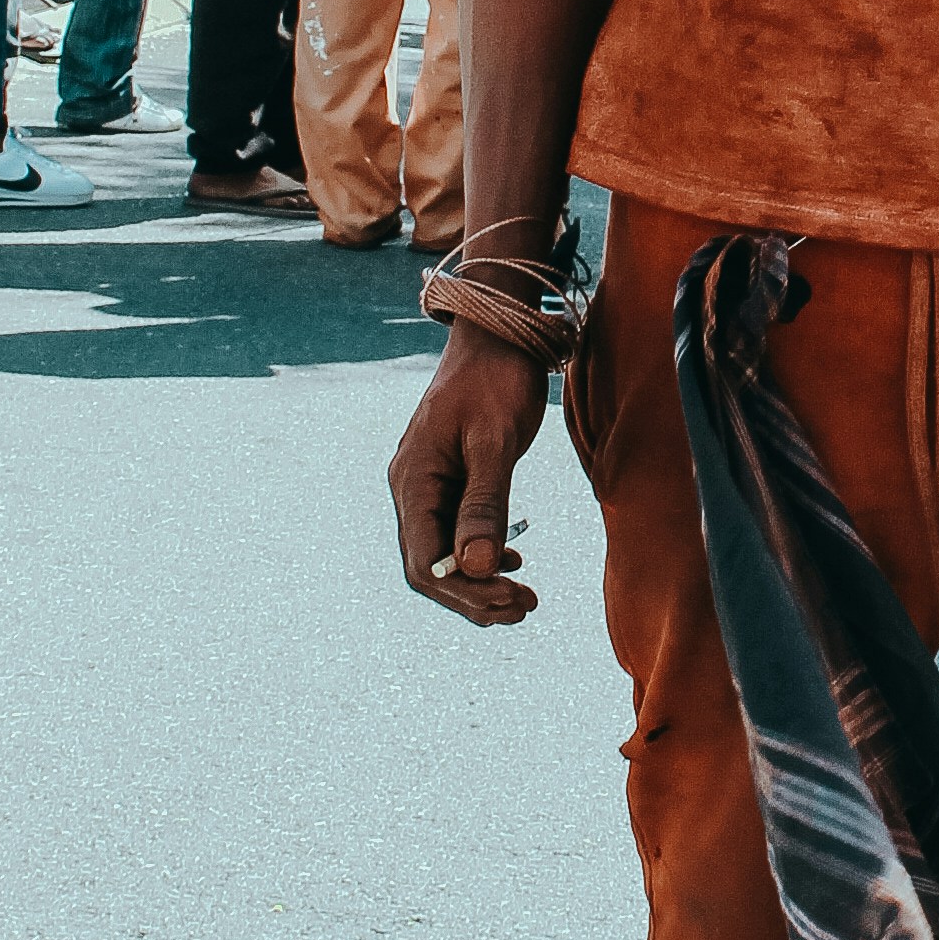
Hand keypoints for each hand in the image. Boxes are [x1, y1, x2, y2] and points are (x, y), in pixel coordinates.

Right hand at [393, 329, 552, 624]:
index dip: (465, 592)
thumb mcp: (496, 439)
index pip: (424, 562)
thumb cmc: (497, 378)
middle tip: (526, 608)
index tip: (514, 601)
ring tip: (524, 599)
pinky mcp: (449, 477)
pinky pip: (455, 531)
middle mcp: (411, 486)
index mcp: (413, 479)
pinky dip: (482, 554)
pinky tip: (512, 561)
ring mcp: (428, 483)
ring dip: (480, 581)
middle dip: (475, 595)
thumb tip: (480, 568)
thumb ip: (486, 503)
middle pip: (430, 566)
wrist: (498, 331)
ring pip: (443, 553)